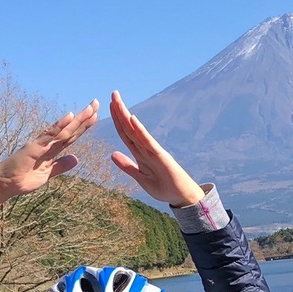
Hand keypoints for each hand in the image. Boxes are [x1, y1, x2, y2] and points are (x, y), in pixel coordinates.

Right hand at [0, 100, 98, 207]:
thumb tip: (76, 159)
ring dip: (77, 120)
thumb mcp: (48, 174)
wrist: (5, 184)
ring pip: (64, 130)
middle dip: (84, 118)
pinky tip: (70, 116)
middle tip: (97, 103)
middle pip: (70, 129)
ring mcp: (41, 144)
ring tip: (90, 109)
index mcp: (52, 149)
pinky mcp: (34, 147)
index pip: (71, 136)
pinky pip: (49, 136)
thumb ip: (61, 165)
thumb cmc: (23, 178)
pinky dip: (60, 126)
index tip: (95, 116)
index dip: (83, 126)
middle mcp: (48, 143)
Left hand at [109, 91, 204, 206]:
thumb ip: (127, 166)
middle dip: (120, 111)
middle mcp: (146, 149)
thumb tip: (112, 154)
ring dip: (126, 116)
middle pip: (129, 128)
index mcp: (140, 154)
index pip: (126, 134)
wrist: (182, 197)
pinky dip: (140, 130)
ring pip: (136, 131)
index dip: (117, 120)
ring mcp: (154, 151)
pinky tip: (132, 119)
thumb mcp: (140, 178)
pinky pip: (148, 142)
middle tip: (113, 93)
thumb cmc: (165, 188)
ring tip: (118, 101)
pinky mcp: (161, 156)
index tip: (109, 106)